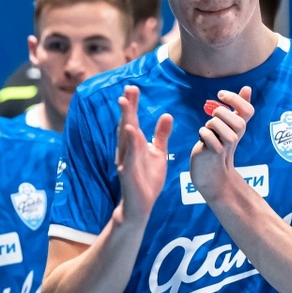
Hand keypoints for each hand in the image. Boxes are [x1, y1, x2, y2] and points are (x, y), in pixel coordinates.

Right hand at [114, 86, 173, 223]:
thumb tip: (166, 114)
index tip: (133, 87)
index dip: (133, 105)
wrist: (141, 205)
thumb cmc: (147, 179)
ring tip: (125, 102)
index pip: (134, 120)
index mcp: (134, 144)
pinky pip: (128, 155)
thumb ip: (160, 135)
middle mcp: (127, 149)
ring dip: (125, 119)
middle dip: (127, 107)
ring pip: (125, 137)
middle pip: (126, 123)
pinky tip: (131, 130)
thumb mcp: (158, 153)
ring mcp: (125, 160)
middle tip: (128, 89)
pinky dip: (130, 143)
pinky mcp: (127, 172)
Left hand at [189, 87, 252, 200]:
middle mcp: (235, 137)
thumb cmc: (218, 145)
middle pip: (237, 122)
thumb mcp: (228, 126)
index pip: (248, 111)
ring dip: (210, 124)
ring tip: (207, 129)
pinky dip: (203, 133)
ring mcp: (225, 146)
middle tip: (212, 116)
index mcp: (238, 127)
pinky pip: (208, 137)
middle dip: (221, 113)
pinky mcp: (213, 153)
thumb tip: (248, 88)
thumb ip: (237, 108)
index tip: (221, 94)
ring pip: (220, 127)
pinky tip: (201, 137)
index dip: (236, 99)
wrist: (210, 173)